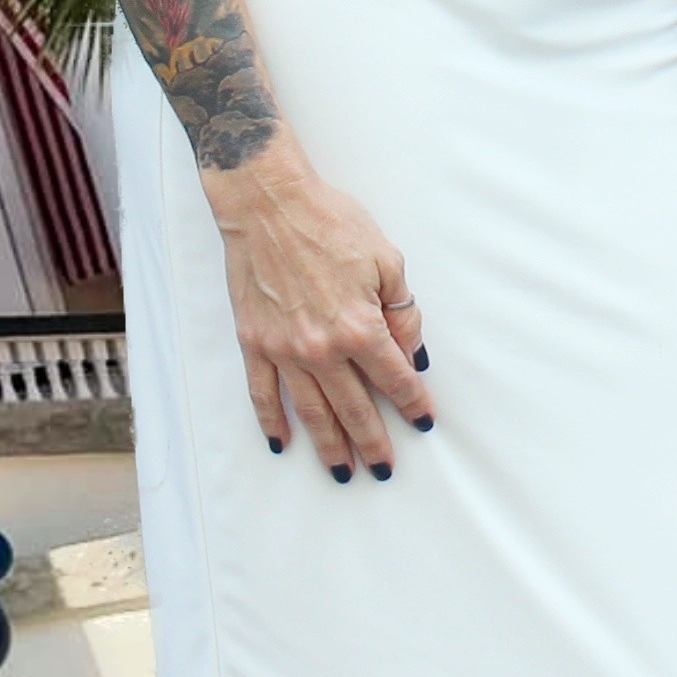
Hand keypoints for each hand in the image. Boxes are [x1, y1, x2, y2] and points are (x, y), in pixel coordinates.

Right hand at [208, 164, 434, 479]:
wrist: (268, 203)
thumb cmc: (329, 222)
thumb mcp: (385, 260)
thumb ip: (403, 311)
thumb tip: (412, 352)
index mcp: (360, 326)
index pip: (394, 378)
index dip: (412, 403)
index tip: (423, 422)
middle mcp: (323, 348)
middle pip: (354, 407)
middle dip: (373, 441)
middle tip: (383, 468)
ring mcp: (284, 350)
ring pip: (312, 412)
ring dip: (329, 446)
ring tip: (342, 473)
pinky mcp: (254, 343)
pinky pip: (263, 394)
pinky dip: (272, 421)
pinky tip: (282, 443)